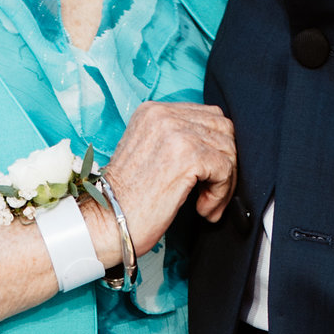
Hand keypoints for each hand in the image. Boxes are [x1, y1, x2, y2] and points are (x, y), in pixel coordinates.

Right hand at [90, 101, 237, 261]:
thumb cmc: (126, 199)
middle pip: (222, 129)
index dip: (216, 148)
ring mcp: (176, 133)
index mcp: (153, 111)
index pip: (207, 116)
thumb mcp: (148, 154)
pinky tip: (202, 209)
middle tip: (213, 192)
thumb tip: (217, 147)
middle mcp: (163, 115)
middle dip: (226, 163)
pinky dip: (220, 193)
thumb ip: (176, 141)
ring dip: (224, 183)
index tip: (208, 176)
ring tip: (206, 204)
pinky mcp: (187, 156)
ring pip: (227, 150)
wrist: (105, 222)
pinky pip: (224, 169)